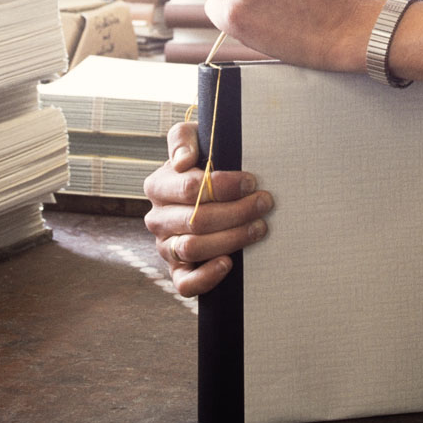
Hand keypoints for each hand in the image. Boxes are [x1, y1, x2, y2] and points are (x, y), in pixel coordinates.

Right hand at [143, 119, 273, 297]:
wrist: (204, 189)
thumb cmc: (202, 159)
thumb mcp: (192, 138)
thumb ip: (182, 139)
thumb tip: (182, 161)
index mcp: (158, 185)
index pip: (190, 188)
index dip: (224, 185)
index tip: (252, 181)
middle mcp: (157, 218)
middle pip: (196, 220)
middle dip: (236, 211)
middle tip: (265, 203)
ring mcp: (165, 246)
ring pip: (193, 248)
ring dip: (231, 239)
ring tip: (259, 227)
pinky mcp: (177, 270)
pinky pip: (184, 284)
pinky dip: (206, 277)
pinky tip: (228, 264)